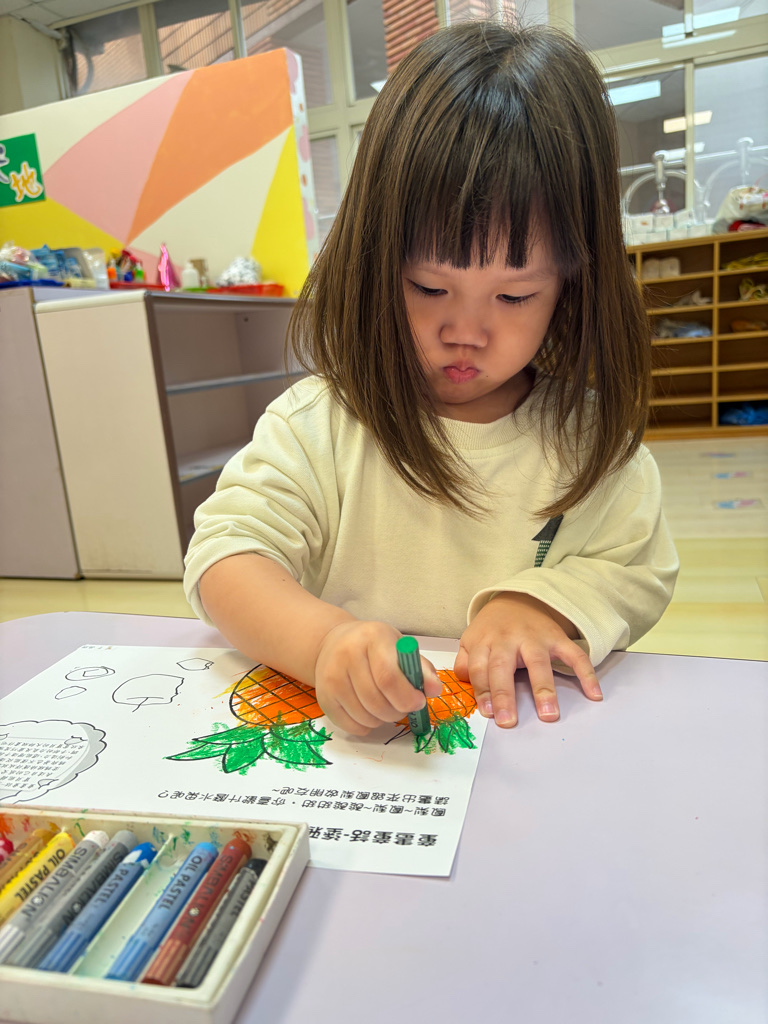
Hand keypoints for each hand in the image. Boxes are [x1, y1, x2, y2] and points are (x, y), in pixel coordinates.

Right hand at [314, 620, 442, 734]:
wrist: (334, 643)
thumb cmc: (374, 646)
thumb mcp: (399, 647)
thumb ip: (421, 668)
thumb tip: (435, 690)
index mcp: (372, 638)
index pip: (388, 677)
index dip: (407, 697)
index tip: (418, 702)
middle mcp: (347, 655)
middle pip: (376, 700)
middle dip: (397, 712)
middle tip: (404, 707)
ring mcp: (331, 676)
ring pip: (365, 716)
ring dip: (383, 720)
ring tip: (387, 707)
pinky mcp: (323, 696)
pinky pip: (351, 725)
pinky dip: (368, 726)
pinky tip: (371, 712)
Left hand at [454, 592, 601, 727]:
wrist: (518, 599)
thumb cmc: (493, 629)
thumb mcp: (471, 640)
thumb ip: (464, 662)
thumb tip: (464, 686)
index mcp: (485, 641)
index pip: (479, 668)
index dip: (482, 691)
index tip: (488, 713)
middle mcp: (508, 639)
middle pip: (503, 667)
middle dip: (504, 695)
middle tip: (508, 721)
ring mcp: (535, 638)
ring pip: (537, 662)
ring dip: (543, 688)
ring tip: (548, 714)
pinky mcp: (558, 638)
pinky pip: (574, 655)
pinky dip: (586, 673)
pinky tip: (593, 694)